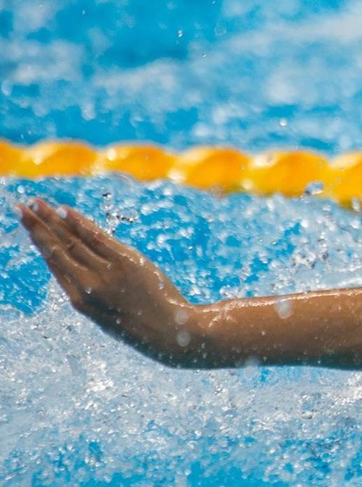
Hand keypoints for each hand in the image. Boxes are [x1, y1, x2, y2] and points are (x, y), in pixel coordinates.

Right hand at [17, 198, 195, 361]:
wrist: (168, 333)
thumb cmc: (141, 324)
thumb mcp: (108, 313)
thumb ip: (92, 290)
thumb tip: (82, 269)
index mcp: (79, 300)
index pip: (55, 264)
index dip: (40, 243)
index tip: (29, 226)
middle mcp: (86, 285)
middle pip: (57, 249)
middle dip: (36, 226)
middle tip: (19, 207)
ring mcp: (105, 273)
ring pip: (72, 241)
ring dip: (52, 219)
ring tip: (36, 202)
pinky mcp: (125, 263)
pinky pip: (96, 238)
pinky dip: (79, 223)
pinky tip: (64, 210)